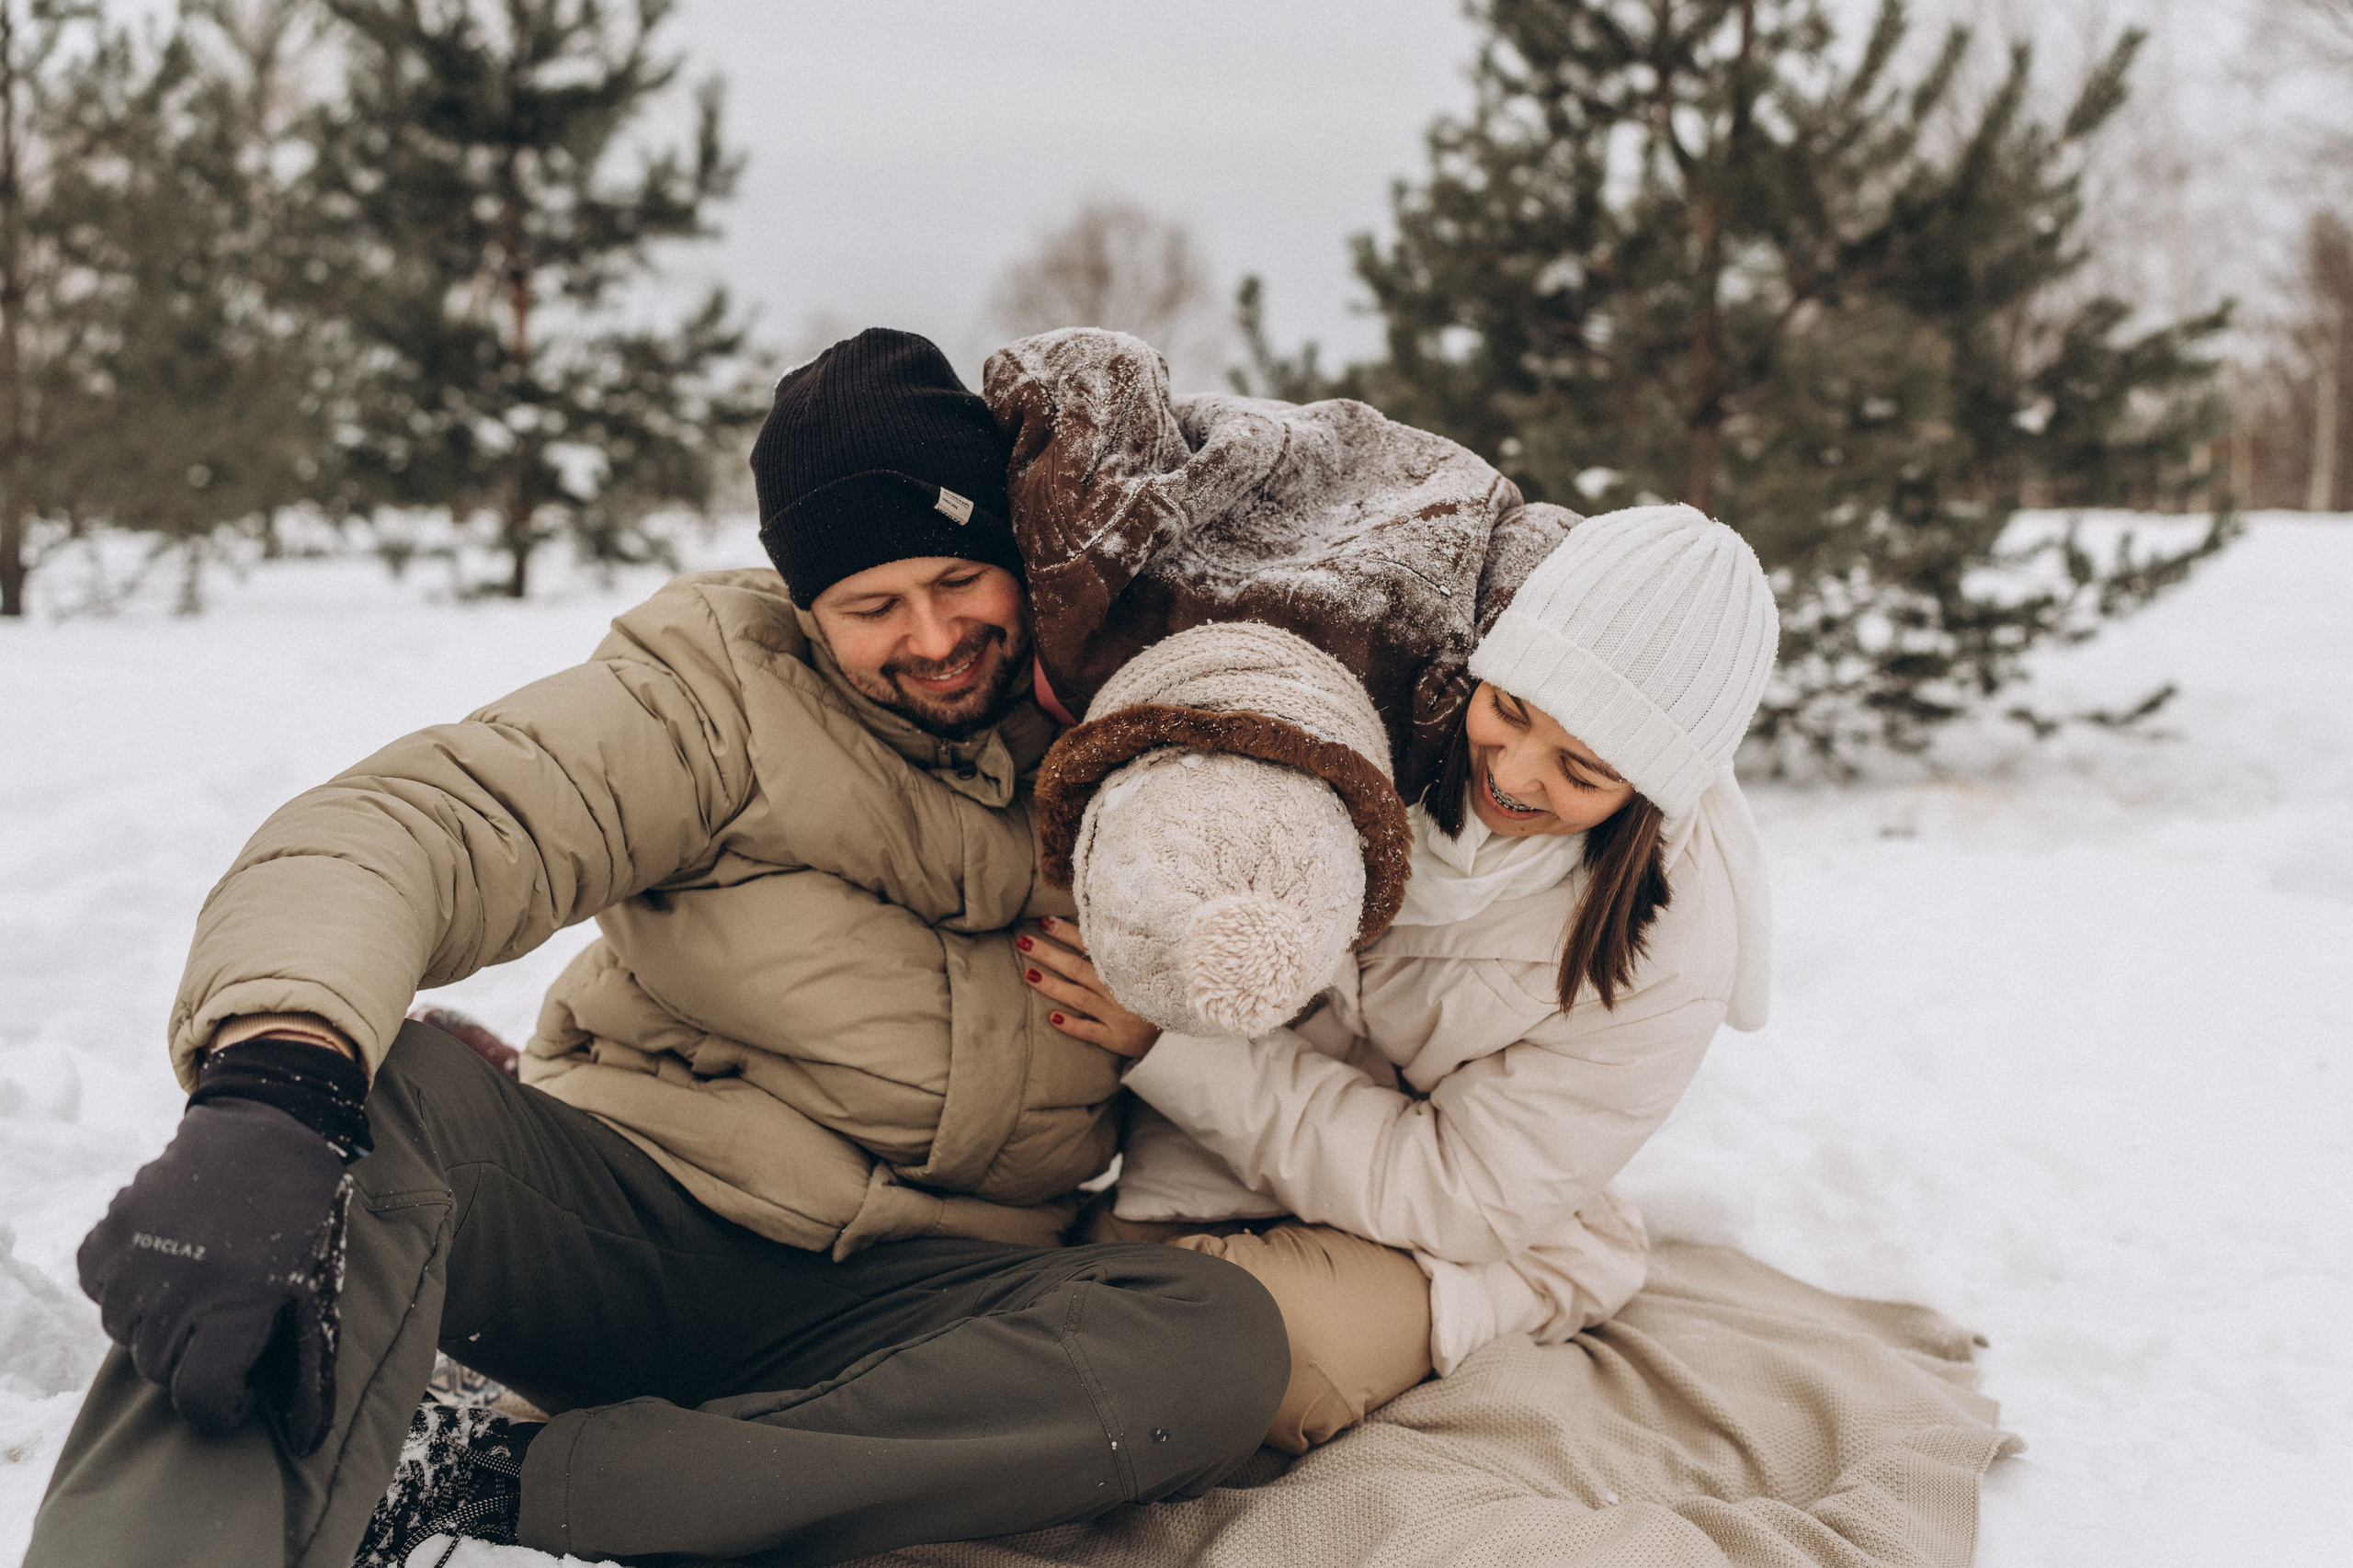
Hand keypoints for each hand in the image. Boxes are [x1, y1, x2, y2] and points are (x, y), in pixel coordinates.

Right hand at [77, 1097, 351, 1453]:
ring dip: (159, 1324)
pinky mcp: (109, 1233)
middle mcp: (179, 1288)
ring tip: (199, 1288)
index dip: (219, 1408)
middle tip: (225, 1326)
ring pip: (126, 1334)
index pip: (198, 1394)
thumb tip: (305, 1434)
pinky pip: (100, 1289)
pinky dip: (125, 1287)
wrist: (269, 1131)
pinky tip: (164, 1263)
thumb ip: (303, 1363)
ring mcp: (136, 1260)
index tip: (237, 1396)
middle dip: (195, 1360)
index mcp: (237, 1303)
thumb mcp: (315, 1288)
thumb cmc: (301, 1217)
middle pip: (162, 1368)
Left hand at [1019, 916, 1161, 1059]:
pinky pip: (1092, 1031)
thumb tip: (1093, 929)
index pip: (1091, 946)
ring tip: (1028, 974)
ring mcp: (1117, 1014)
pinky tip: (1052, 1018)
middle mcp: (1119, 989)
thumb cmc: (1161, 993)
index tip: (1044, 922)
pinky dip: (1073, 1025)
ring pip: (1080, 997)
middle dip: (1049, 954)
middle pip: (1078, 969)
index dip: (1066, 933)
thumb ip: (1121, 953)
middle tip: (1023, 942)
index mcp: (1125, 969)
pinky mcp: (1117, 1038)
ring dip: (1053, 986)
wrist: (1178, 1033)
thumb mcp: (1147, 968)